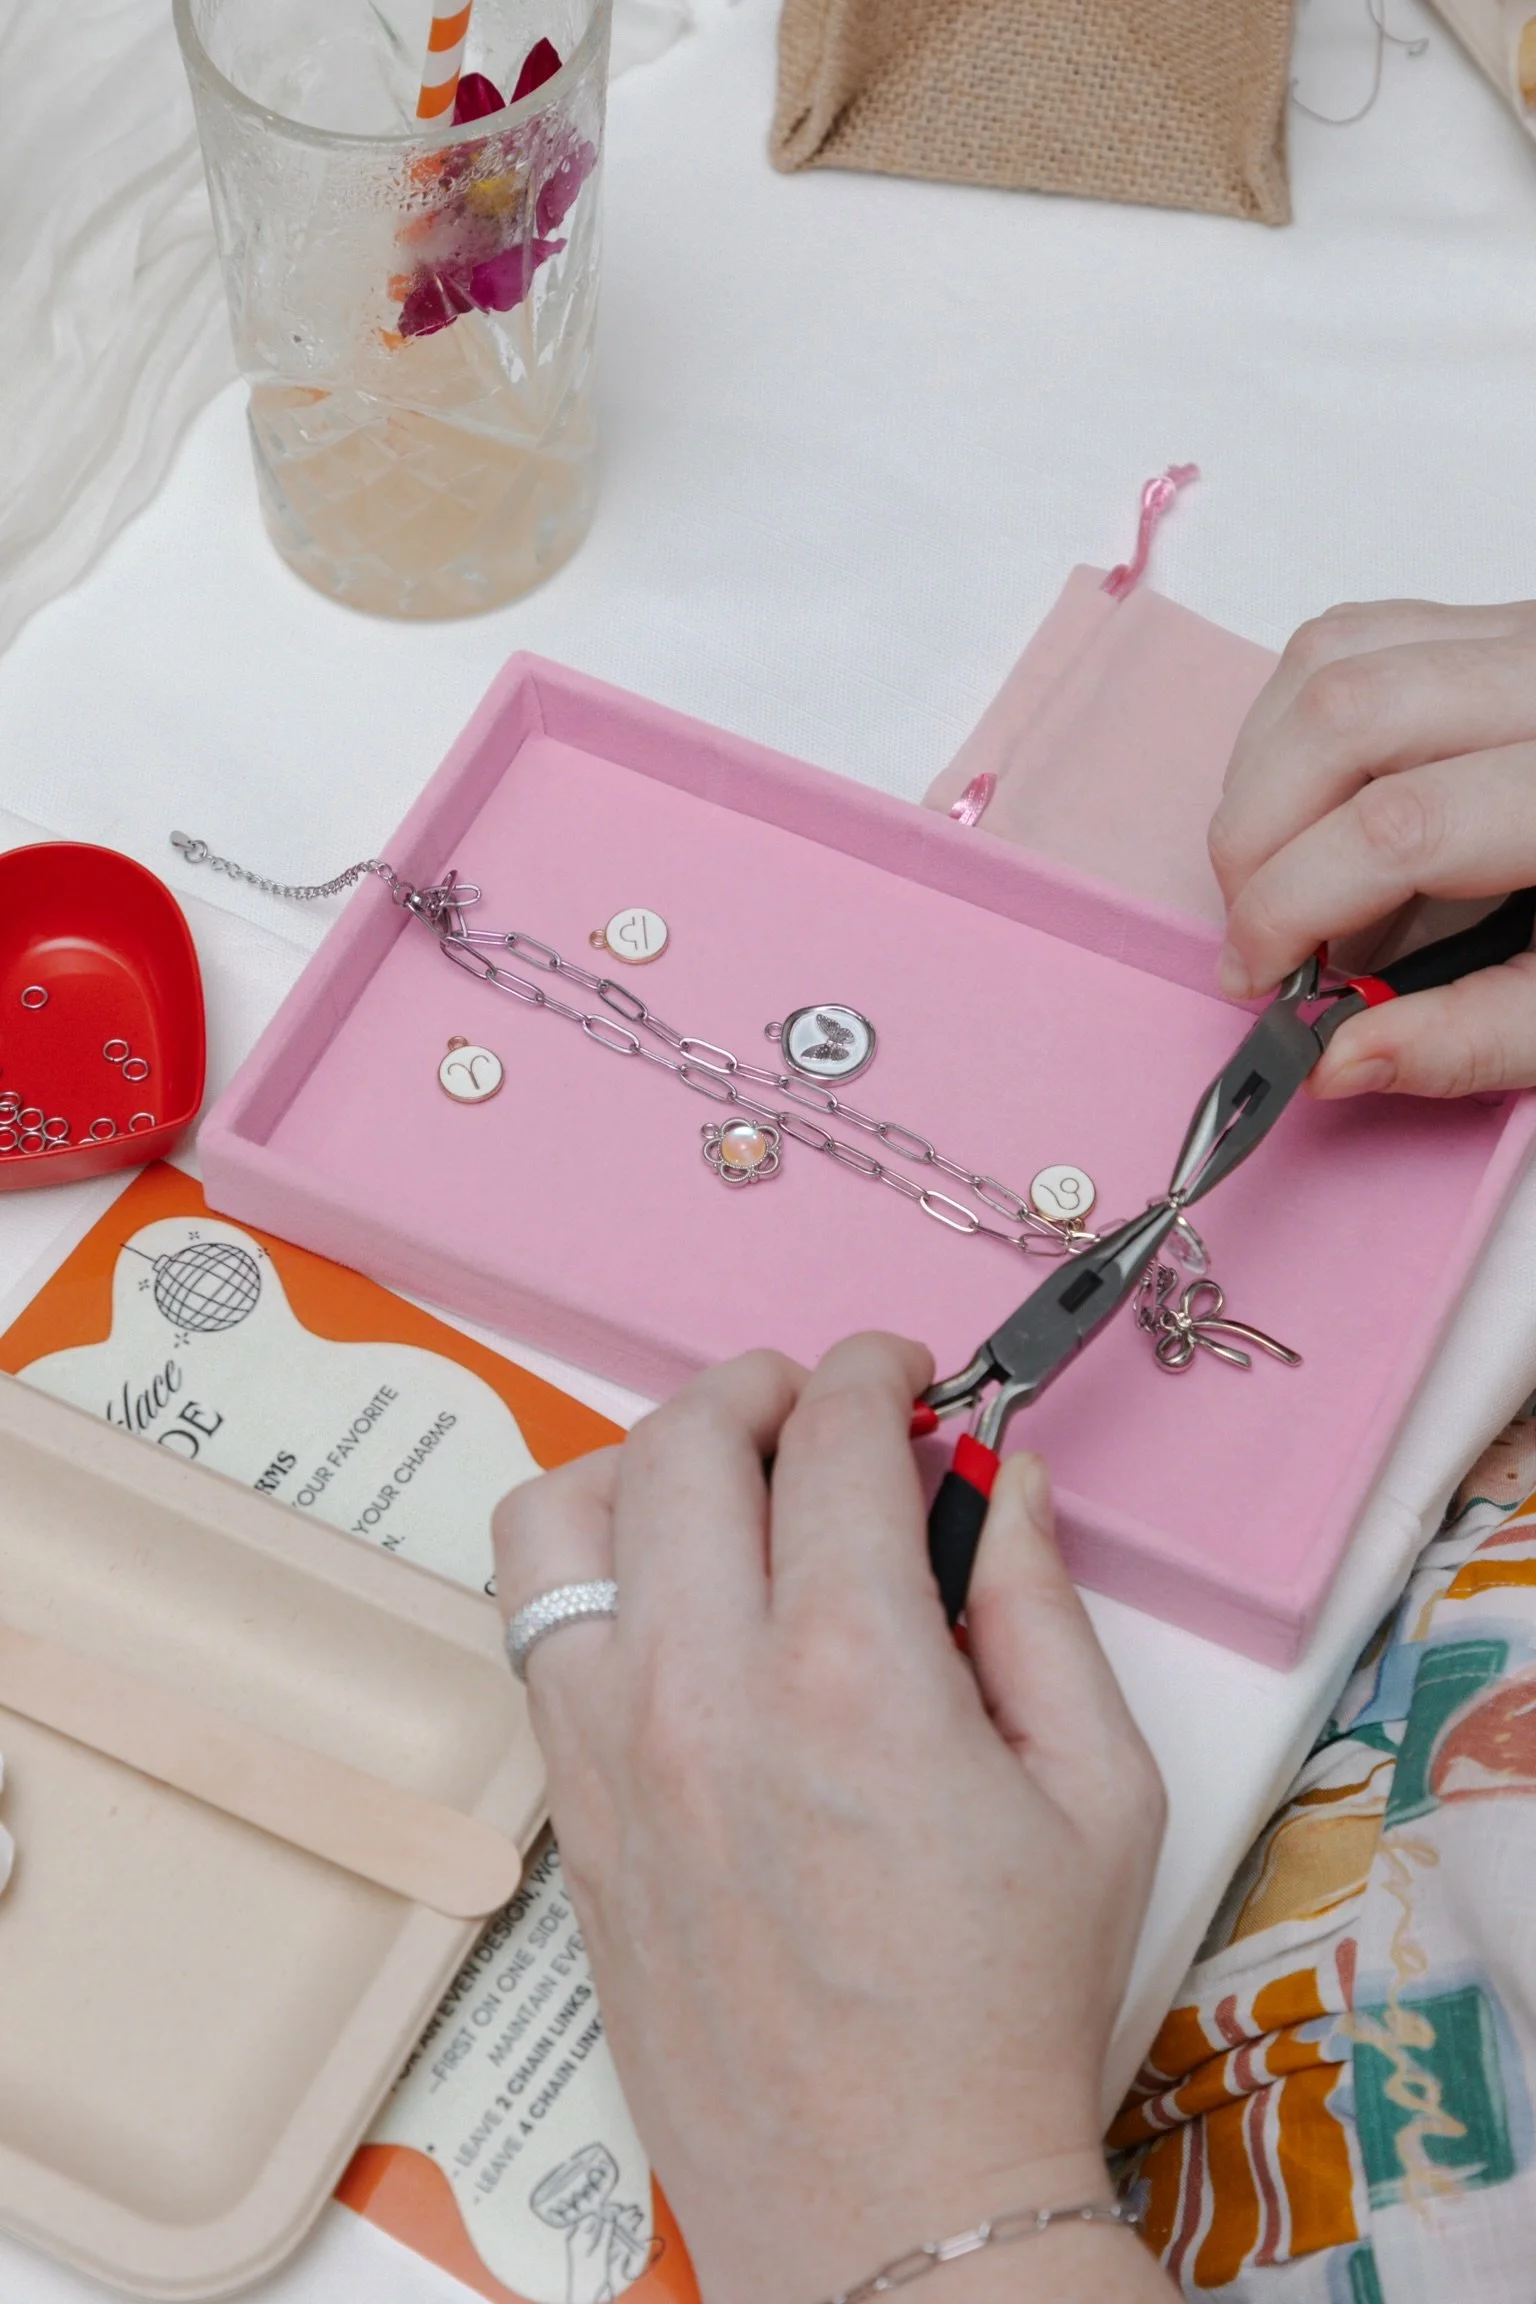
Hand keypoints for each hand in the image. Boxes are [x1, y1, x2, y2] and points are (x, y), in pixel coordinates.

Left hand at [494, 1336, 1169, 2303]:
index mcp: (855, 1673)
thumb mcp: (1101, 1795)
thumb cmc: (1007, 2013)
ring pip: (560, 1514)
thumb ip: (1044, 1607)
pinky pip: (531, 1628)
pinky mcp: (571, 1812)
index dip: (875, 1372)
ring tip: (717, 1487)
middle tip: (821, 1409)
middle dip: (762, 1385)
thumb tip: (999, 1483)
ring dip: (642, 1461)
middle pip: (685, 1439)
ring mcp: (613, 1752)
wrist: (892, 2203)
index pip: (834, 1437)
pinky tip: (667, 1598)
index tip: (902, 1374)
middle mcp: (705, 1691)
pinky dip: (589, 1567)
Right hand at [1209, 599, 1535, 1096]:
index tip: (1262, 981)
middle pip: (1343, 719)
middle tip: (1258, 931)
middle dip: (1257, 838)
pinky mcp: (1504, 621)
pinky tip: (1309, 798)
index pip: (1396, 828)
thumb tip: (1335, 1057)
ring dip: (1264, 772)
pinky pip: (1358, 635)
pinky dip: (1298, 719)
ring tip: (1275, 868)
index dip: (1293, 909)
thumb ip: (1472, 1037)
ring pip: (1332, 659)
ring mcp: (1530, 632)